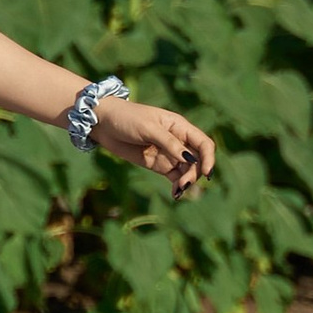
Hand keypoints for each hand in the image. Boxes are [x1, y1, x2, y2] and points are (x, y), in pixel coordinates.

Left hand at [94, 99, 216, 197]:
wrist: (103, 123)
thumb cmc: (126, 118)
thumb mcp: (148, 128)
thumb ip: (169, 143)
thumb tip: (190, 159)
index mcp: (180, 127)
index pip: (204, 144)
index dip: (209, 158)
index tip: (207, 173)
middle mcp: (178, 141)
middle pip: (198, 160)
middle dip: (195, 173)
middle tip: (183, 184)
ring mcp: (169, 154)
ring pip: (188, 171)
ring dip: (187, 181)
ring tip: (178, 190)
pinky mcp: (158, 164)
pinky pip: (175, 177)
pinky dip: (178, 186)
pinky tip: (175, 194)